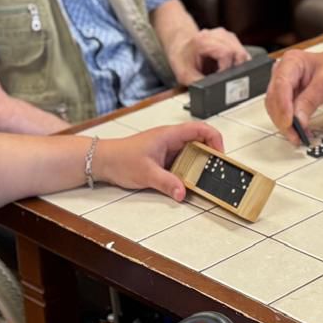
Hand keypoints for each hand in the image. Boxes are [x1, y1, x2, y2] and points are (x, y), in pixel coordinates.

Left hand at [92, 121, 223, 200]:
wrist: (102, 161)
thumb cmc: (121, 158)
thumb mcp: (146, 173)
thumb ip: (166, 183)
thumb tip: (183, 193)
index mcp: (170, 134)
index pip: (201, 129)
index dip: (215, 139)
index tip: (220, 156)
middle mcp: (171, 140)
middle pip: (200, 142)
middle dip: (210, 156)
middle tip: (217, 172)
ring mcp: (167, 149)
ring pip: (191, 154)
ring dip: (199, 166)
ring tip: (205, 180)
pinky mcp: (163, 159)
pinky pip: (182, 163)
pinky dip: (188, 172)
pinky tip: (188, 183)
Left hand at [166, 27, 249, 84]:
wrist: (180, 46)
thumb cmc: (181, 58)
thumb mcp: (185, 75)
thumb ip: (199, 84)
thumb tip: (211, 94)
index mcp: (204, 41)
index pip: (226, 54)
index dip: (227, 69)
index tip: (223, 81)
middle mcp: (216, 34)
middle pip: (238, 52)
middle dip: (237, 70)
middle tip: (229, 81)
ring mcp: (225, 35)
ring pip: (242, 51)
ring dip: (240, 65)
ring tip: (230, 75)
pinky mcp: (230, 38)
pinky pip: (241, 50)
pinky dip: (239, 61)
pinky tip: (231, 68)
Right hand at [265, 49, 322, 144]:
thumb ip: (310, 101)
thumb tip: (298, 120)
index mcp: (291, 61)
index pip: (281, 85)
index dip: (283, 106)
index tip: (289, 122)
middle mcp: (284, 72)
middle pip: (275, 99)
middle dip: (283, 119)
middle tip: (295, 135)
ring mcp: (285, 84)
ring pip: (276, 108)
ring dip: (285, 124)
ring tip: (298, 137)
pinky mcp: (289, 95)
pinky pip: (284, 111)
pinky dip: (291, 123)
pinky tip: (300, 132)